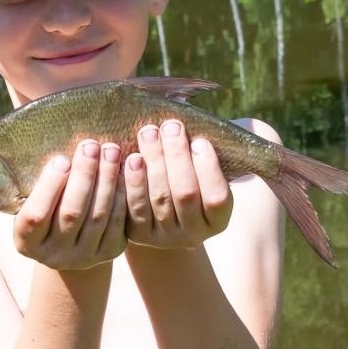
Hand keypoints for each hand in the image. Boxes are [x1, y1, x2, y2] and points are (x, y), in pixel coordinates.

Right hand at [14, 140, 126, 269]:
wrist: (72, 241)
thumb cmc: (48, 207)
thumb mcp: (34, 199)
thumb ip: (40, 180)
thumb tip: (54, 140)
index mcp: (27, 242)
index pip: (35, 217)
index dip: (48, 188)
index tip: (61, 159)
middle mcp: (54, 255)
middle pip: (71, 214)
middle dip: (83, 176)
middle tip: (91, 146)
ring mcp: (83, 257)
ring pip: (98, 216)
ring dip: (106, 180)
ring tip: (110, 151)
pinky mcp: (109, 252)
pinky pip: (118, 222)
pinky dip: (121, 194)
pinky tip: (124, 170)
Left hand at [124, 120, 232, 248]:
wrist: (161, 208)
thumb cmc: (190, 174)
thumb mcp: (207, 167)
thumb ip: (214, 148)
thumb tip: (217, 112)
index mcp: (217, 220)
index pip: (218, 198)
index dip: (209, 169)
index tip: (200, 140)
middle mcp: (193, 234)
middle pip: (186, 194)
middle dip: (178, 156)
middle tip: (171, 126)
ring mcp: (164, 237)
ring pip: (159, 198)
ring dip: (153, 161)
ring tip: (148, 133)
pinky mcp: (138, 234)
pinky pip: (133, 207)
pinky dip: (131, 180)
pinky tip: (130, 157)